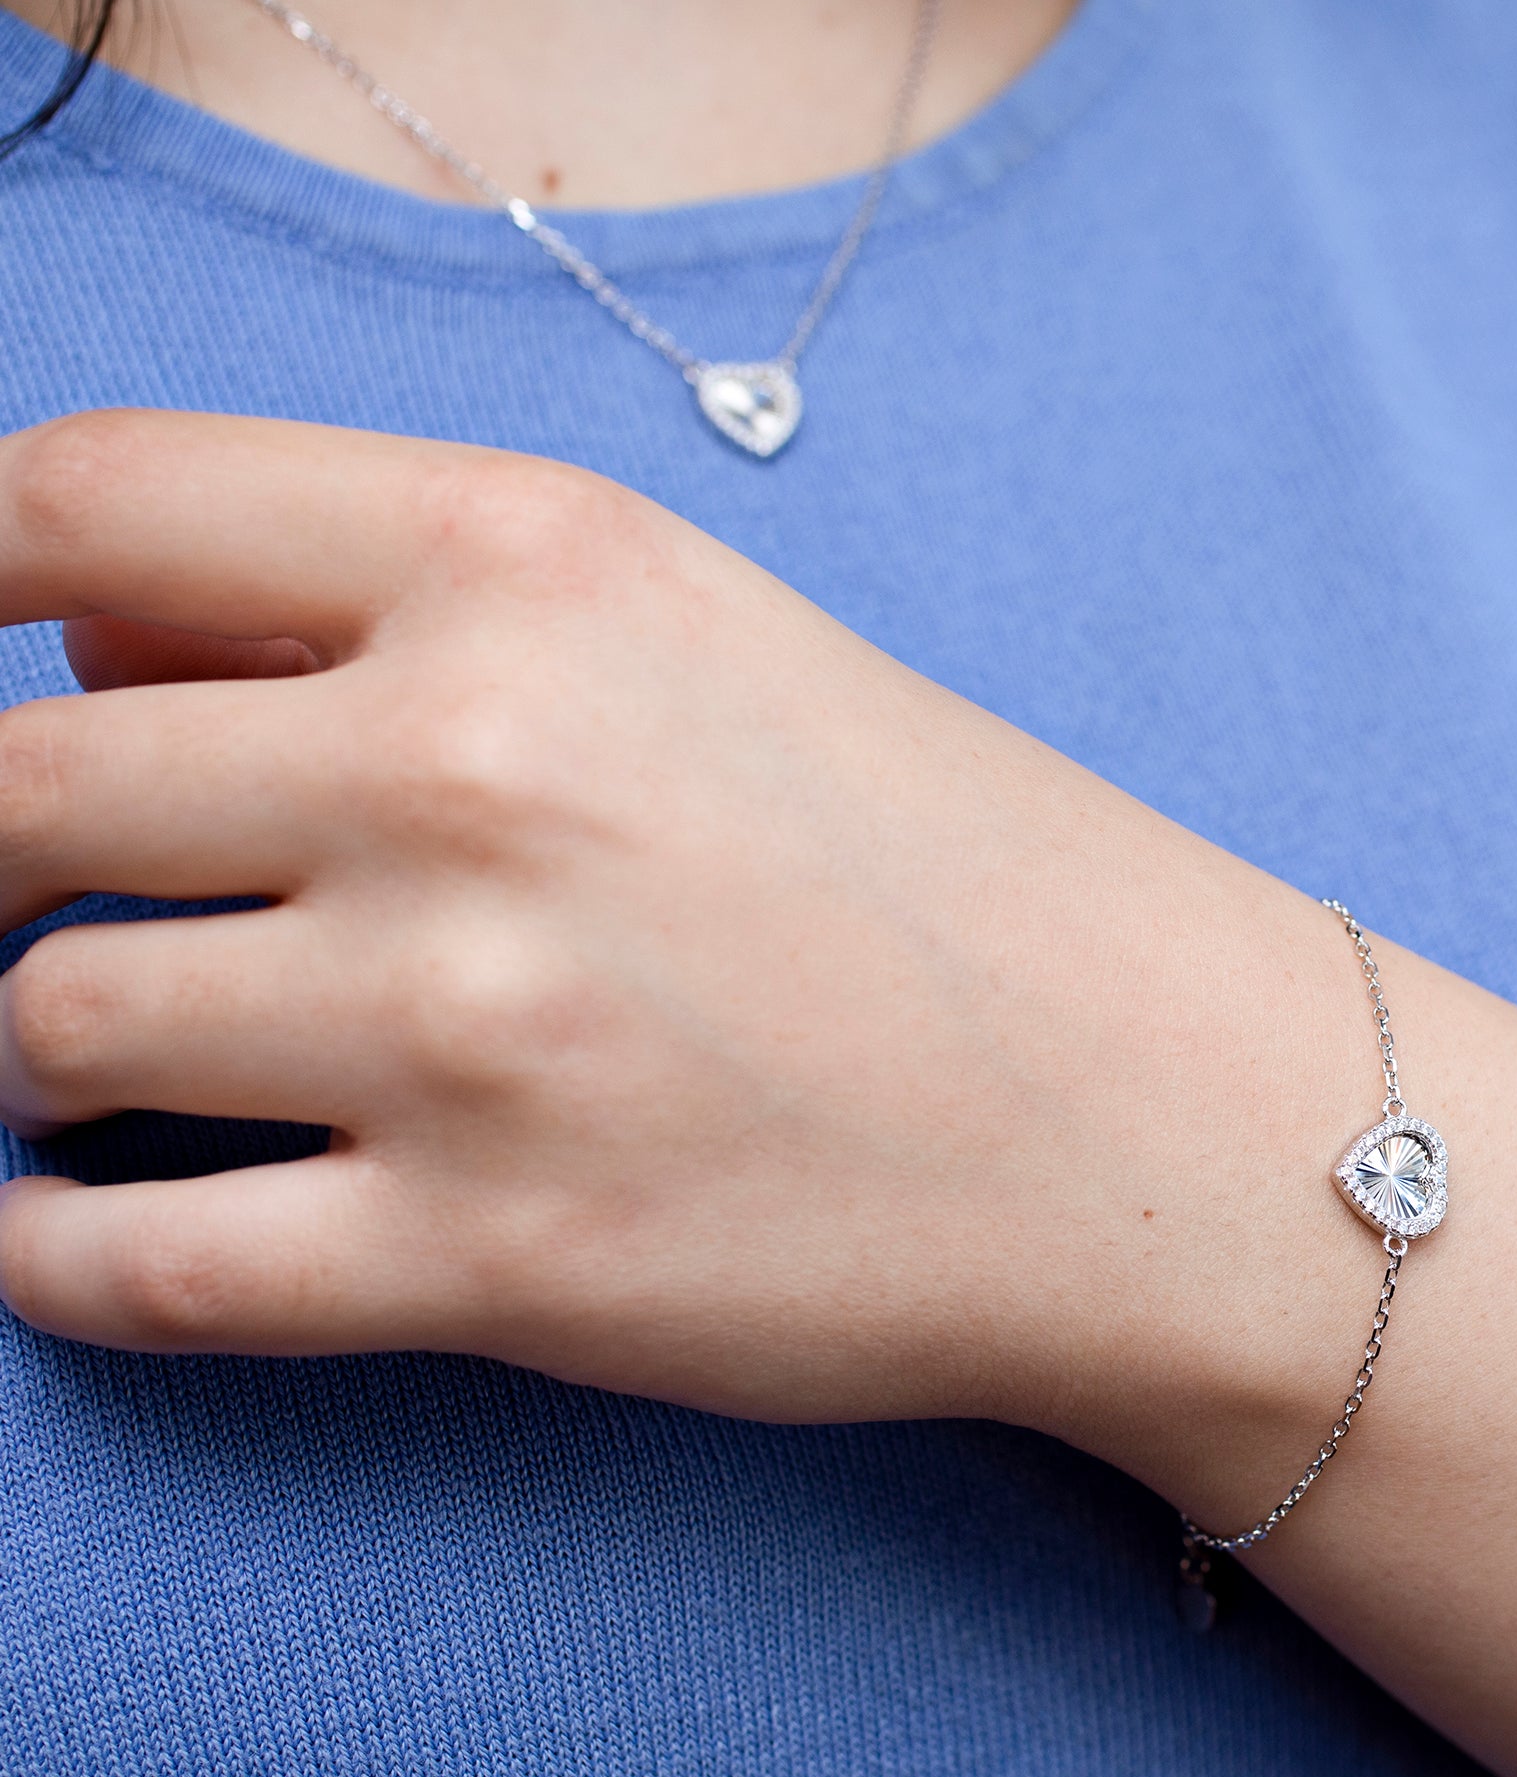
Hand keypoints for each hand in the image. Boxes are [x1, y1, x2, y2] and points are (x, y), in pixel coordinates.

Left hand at [0, 410, 1364, 1438]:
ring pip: (44, 1033)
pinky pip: (122, 1271)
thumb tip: (88, 658)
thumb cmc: (935, 862)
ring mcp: (472, 1028)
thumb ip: (390, 607)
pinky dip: (53, 1257)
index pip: (84, 505)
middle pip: (7, 791)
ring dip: (35, 1053)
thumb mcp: (694, 638)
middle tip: (21, 898)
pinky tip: (89, 1228)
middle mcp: (476, 769)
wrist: (1144, 1108)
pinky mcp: (492, 1260)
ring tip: (115, 1068)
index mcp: (533, 568)